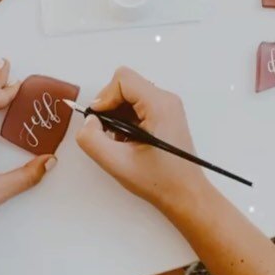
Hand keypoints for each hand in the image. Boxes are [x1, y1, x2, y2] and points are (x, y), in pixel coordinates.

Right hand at [75, 66, 207, 213]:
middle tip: (106, 133)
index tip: (98, 121)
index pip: (122, 80)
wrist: (185, 194)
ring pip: (130, 95)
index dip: (104, 98)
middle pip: (126, 85)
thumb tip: (89, 121)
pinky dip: (126, 120)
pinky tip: (127, 141)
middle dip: (109, 107)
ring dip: (117, 115)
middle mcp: (166, 100)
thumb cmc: (159, 181)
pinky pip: (138, 106)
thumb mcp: (116, 162)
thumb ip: (91, 139)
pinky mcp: (165, 116)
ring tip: (119, 141)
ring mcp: (168, 107)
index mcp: (159, 105)